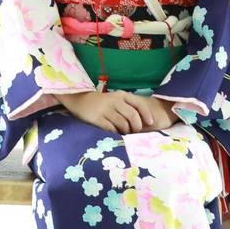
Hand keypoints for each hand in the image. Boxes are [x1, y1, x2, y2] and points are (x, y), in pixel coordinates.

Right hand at [57, 91, 178, 133]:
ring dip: (126, 131)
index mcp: (121, 95)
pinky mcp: (97, 118)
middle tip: (134, 132)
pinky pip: (111, 129)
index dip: (146, 115)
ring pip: (123, 124)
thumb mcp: (115, 100)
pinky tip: (113, 133)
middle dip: (136, 127)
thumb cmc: (102, 103)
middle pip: (133, 116)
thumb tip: (143, 123)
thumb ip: (127, 107)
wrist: (79, 100)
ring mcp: (105, 109)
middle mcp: (114, 101)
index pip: (139, 104)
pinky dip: (115, 133)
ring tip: (123, 132)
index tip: (150, 123)